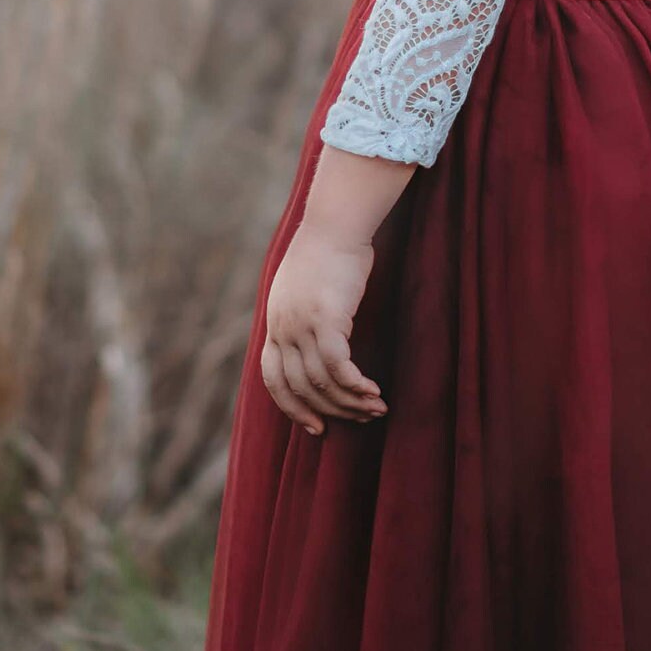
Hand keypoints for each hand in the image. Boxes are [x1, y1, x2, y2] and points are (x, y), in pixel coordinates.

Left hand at [261, 219, 387, 435]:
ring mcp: (301, 325)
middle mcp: (282, 328)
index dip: (293, 408)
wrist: (335, 223)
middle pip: (300, 387)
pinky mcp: (326, 320)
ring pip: (322, 382)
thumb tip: (320, 336)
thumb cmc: (329, 251)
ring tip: (376, 409)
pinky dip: (356, 385)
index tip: (316, 427)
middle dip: (331, 411)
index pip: (274, 379)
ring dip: (350, 402)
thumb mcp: (305, 287)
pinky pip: (339, 367)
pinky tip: (374, 392)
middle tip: (360, 420)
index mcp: (274, 323)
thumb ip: (304, 314)